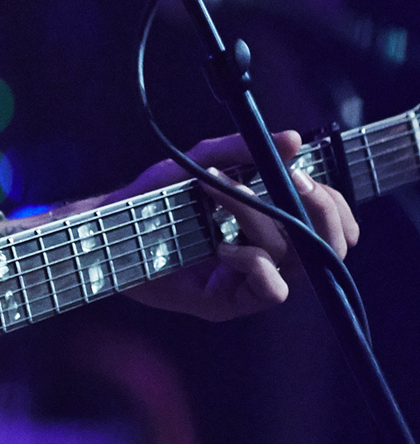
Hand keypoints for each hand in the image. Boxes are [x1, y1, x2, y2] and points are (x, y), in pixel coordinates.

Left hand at [117, 129, 358, 320]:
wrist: (110, 227)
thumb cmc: (155, 198)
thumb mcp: (200, 163)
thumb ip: (242, 151)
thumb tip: (294, 139)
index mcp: (269, 226)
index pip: (330, 226)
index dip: (333, 206)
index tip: (306, 174)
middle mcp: (267, 257)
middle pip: (328, 248)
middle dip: (320, 213)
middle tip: (295, 181)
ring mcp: (247, 283)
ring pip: (293, 260)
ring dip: (263, 219)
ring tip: (224, 193)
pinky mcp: (226, 303)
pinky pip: (271, 290)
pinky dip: (254, 261)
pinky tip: (222, 245)